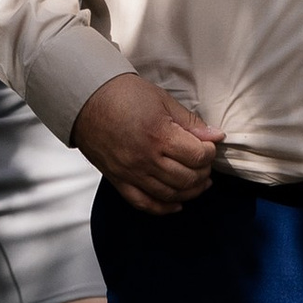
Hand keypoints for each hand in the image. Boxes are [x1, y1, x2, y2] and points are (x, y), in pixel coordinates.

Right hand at [74, 68, 221, 212]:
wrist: (88, 99)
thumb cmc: (124, 95)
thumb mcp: (163, 101)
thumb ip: (190, 122)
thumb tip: (215, 136)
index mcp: (159, 136)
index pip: (197, 156)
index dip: (209, 153)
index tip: (209, 146)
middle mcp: (145, 159)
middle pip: (187, 178)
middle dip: (203, 172)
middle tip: (204, 163)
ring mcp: (131, 173)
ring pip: (169, 195)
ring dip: (189, 191)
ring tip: (198, 182)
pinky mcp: (118, 180)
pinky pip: (144, 203)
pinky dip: (163, 208)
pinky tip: (176, 203)